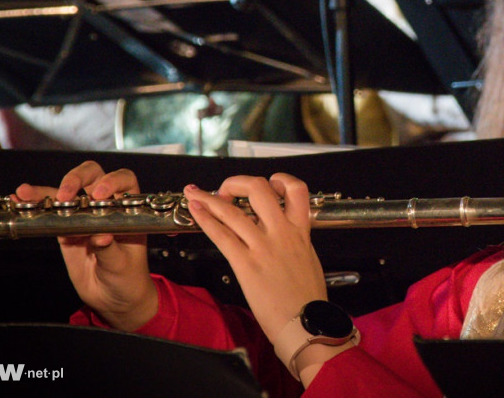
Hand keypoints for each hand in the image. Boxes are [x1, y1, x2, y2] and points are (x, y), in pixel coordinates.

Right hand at [14, 161, 157, 330]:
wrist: (114, 297)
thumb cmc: (128, 277)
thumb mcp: (122, 265)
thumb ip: (110, 249)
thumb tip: (100, 235)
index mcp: (127, 210)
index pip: (123, 181)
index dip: (112, 181)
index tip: (99, 194)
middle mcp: (105, 207)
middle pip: (92, 177)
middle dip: (76, 179)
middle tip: (65, 194)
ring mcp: (84, 216)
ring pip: (66, 193)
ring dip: (46, 190)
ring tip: (27, 192)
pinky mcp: (65, 230)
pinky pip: (49, 213)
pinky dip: (35, 204)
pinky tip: (21, 200)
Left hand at [184, 174, 326, 342]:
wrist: (306, 323)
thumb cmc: (307, 298)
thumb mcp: (309, 259)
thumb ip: (295, 242)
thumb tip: (282, 234)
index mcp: (300, 231)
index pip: (296, 190)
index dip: (280, 180)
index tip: (267, 184)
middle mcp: (282, 233)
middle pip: (259, 189)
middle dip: (238, 183)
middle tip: (227, 190)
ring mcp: (263, 246)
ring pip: (233, 210)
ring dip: (209, 197)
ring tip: (194, 192)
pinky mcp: (246, 264)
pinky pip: (222, 235)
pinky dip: (205, 219)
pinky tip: (196, 212)